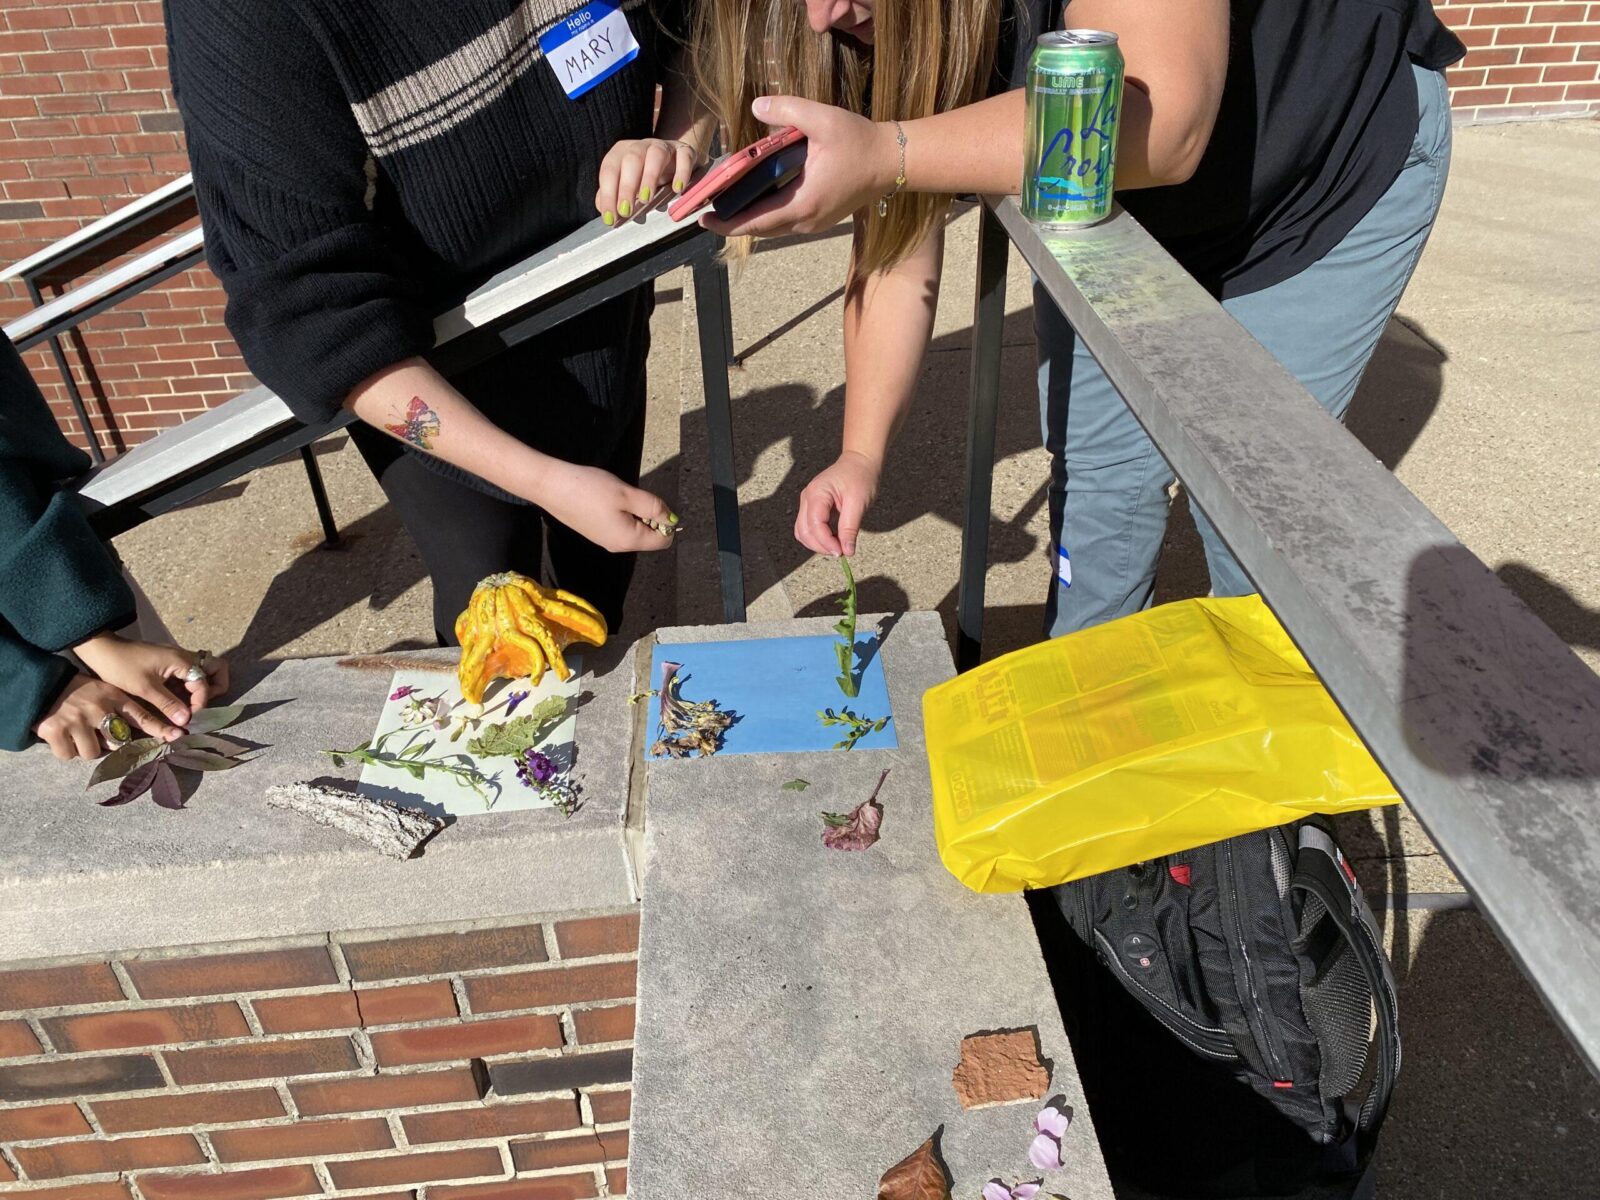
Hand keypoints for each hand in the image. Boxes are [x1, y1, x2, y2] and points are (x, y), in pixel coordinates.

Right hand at [34, 674, 183, 761]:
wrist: (44, 685)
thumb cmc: (80, 692)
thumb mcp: (106, 692)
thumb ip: (124, 710)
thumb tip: (148, 733)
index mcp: (112, 696)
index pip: (141, 716)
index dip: (160, 729)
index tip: (177, 737)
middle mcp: (96, 707)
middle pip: (117, 742)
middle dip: (111, 743)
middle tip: (100, 733)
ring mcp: (75, 719)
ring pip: (93, 752)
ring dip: (86, 747)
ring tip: (79, 733)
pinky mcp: (54, 730)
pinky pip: (68, 755)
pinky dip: (66, 750)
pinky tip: (63, 737)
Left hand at [73, 634, 230, 726]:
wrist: (101, 650)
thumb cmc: (121, 666)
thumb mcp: (145, 688)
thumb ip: (168, 704)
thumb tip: (187, 721)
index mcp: (182, 661)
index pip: (204, 685)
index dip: (200, 704)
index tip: (188, 720)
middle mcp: (185, 658)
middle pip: (217, 668)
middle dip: (217, 687)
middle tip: (202, 705)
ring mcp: (178, 659)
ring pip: (204, 671)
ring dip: (202, 688)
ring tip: (190, 706)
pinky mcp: (170, 663)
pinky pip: (189, 675)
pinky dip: (189, 688)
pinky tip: (178, 702)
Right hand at [534, 461, 680, 553]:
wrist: (552, 486)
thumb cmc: (591, 489)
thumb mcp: (628, 494)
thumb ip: (653, 507)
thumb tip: (671, 519)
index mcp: (629, 540)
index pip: (663, 541)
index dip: (666, 521)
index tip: (651, 503)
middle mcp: (618, 546)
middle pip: (648, 536)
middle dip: (648, 516)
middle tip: (631, 496)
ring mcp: (604, 540)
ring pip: (633, 529)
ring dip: (633, 512)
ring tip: (616, 496)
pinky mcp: (594, 532)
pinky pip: (618, 526)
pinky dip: (620, 512)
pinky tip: (606, 498)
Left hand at [596, 137, 699, 225]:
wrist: (675, 161)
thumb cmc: (645, 177)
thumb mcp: (627, 186)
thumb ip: (613, 196)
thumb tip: (604, 209)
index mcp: (622, 153)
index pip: (610, 170)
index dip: (608, 194)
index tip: (611, 217)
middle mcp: (641, 146)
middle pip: (632, 160)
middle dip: (627, 187)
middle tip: (626, 211)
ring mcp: (664, 147)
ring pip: (656, 154)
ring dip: (650, 177)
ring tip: (647, 200)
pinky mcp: (684, 151)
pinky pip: (684, 157)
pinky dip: (681, 173)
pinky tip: (677, 189)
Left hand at [700, 96, 897, 238]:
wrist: (891, 161)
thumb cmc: (859, 142)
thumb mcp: (823, 119)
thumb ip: (787, 110)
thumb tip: (757, 106)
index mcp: (803, 203)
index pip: (755, 222)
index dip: (727, 224)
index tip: (703, 220)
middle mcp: (806, 221)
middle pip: (760, 229)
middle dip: (732, 223)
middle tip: (707, 210)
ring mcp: (815, 224)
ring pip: (772, 228)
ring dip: (750, 219)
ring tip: (728, 204)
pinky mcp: (821, 220)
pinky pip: (786, 223)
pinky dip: (767, 215)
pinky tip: (757, 199)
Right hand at [795, 451, 880, 556]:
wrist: (860, 462)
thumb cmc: (861, 477)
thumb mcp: (858, 503)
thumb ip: (850, 528)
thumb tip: (847, 551)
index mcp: (817, 493)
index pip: (814, 525)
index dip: (826, 542)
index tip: (842, 552)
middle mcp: (807, 497)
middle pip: (804, 531)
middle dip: (821, 546)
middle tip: (841, 552)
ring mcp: (807, 501)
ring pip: (802, 531)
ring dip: (818, 544)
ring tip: (837, 547)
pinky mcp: (812, 506)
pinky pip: (808, 527)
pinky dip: (818, 537)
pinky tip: (834, 540)